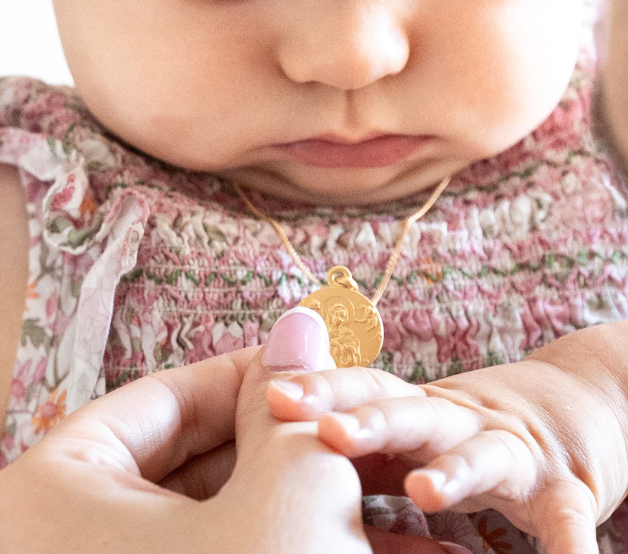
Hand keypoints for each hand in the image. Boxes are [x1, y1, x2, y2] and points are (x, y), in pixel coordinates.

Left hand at [0, 308, 453, 553]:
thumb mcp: (291, 494)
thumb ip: (291, 401)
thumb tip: (300, 319)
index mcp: (48, 498)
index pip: (160, 400)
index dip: (246, 375)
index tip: (311, 370)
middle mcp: (56, 544)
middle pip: (184, 462)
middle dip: (274, 447)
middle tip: (342, 434)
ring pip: (202, 523)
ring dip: (283, 504)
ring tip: (357, 489)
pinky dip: (268, 549)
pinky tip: (343, 543)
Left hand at [267, 311, 627, 553]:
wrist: (581, 401)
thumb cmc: (473, 428)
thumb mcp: (415, 431)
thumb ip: (361, 445)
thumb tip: (272, 459)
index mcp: (416, 409)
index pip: (364, 389)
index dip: (322, 390)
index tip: (275, 398)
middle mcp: (461, 419)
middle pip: (411, 411)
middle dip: (370, 420)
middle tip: (326, 432)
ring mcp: (515, 450)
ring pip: (485, 453)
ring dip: (456, 469)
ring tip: (425, 491)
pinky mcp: (565, 486)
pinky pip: (566, 517)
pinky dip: (566, 543)